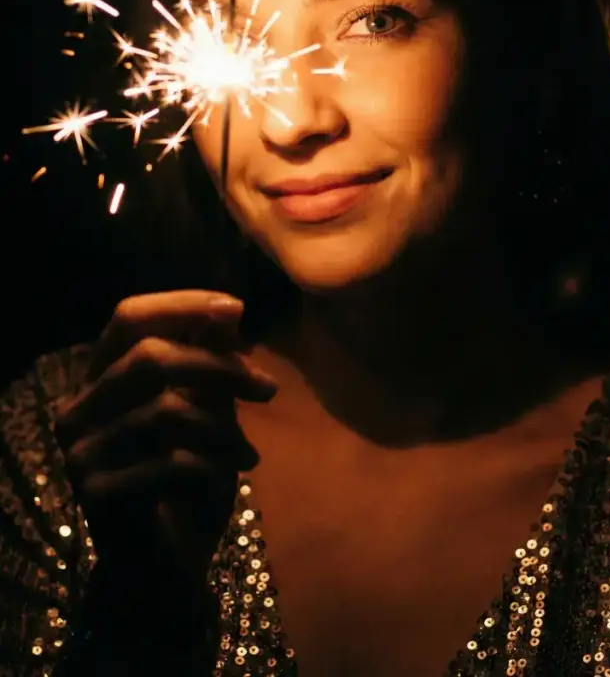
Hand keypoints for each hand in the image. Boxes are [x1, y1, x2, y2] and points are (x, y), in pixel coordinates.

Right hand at [54, 290, 277, 598]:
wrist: (168, 566)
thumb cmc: (189, 478)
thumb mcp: (209, 411)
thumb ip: (210, 364)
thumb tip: (228, 311)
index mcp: (102, 378)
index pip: (128, 317)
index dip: (181, 304)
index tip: (237, 308)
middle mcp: (80, 409)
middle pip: (148, 359)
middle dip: (218, 367)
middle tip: (268, 388)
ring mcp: (82, 453)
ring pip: (164, 412)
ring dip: (223, 429)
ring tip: (248, 452)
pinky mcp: (96, 494)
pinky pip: (167, 463)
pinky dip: (213, 464)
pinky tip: (233, 474)